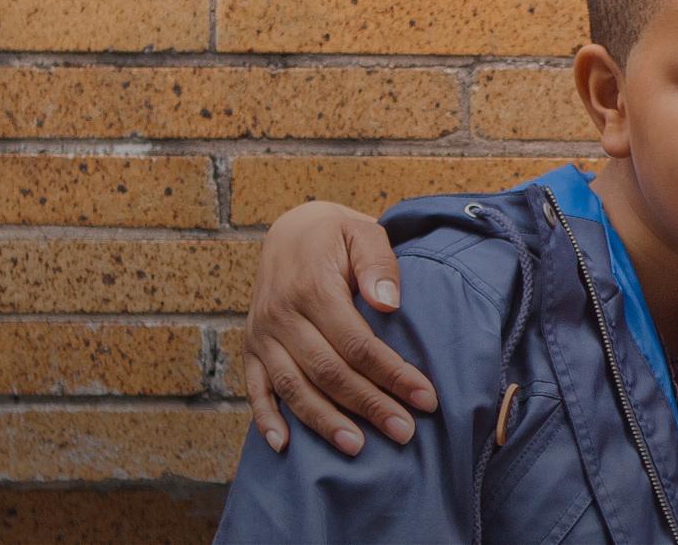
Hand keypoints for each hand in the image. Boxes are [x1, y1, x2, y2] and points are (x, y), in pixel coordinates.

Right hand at [242, 201, 439, 455]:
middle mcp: (282, 315)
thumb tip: (388, 303)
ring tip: (357, 448)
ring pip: (294, 387)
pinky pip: (255, 388)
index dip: (392, 374)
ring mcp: (263, 334)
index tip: (425, 398)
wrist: (290, 230)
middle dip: (369, 405)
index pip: (358, 343)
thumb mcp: (362, 232)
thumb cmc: (337, 235)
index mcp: (311, 288)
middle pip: (329, 372)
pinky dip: (266, 418)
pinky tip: (284, 446)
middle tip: (404, 432)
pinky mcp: (252, 346)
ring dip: (324, 421)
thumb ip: (378, 264)